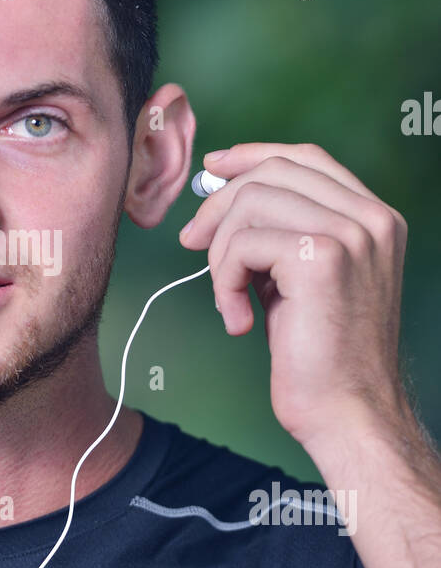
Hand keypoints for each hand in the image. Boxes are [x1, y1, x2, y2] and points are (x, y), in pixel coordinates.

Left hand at [178, 143, 409, 449]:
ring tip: (231, 299)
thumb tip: (218, 194)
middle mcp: (372, 218)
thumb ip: (278, 232)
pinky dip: (225, 281)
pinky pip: (242, 244)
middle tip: (192, 244)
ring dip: (221, 254)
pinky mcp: (321, 258)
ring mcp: (351, 234)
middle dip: (219, 205)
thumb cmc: (319, 355)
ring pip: (250, 202)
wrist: (346, 412)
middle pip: (272, 172)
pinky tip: (240, 319)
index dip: (253, 155)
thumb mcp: (301, 278)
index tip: (213, 168)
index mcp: (375, 218)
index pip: (306, 158)